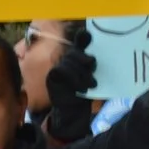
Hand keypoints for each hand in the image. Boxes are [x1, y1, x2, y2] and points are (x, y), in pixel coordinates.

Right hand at [42, 27, 99, 144]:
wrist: (72, 114)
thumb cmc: (83, 96)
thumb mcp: (91, 78)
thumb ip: (91, 65)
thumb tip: (95, 52)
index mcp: (74, 61)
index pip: (78, 46)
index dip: (82, 39)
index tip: (88, 34)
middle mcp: (63, 62)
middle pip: (74, 53)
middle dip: (85, 61)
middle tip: (92, 74)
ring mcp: (56, 69)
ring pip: (70, 62)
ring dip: (82, 74)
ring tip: (90, 85)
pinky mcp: (52, 77)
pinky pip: (63, 70)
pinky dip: (74, 79)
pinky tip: (80, 89)